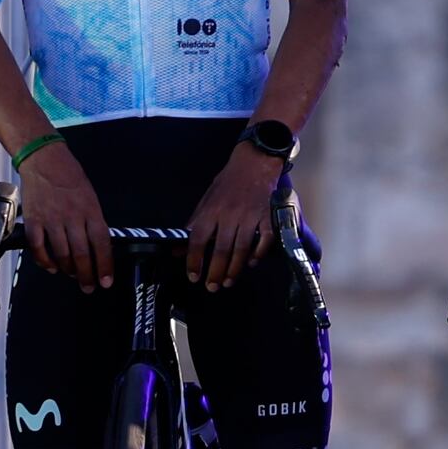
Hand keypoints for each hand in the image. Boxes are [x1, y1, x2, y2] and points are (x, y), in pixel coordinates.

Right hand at [20, 142, 115, 285]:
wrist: (45, 161)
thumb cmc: (71, 178)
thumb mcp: (91, 197)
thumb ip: (93, 221)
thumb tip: (98, 246)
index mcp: (91, 211)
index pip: (101, 244)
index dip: (104, 265)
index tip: (106, 281)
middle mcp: (73, 217)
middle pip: (81, 254)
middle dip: (87, 275)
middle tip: (89, 287)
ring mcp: (52, 220)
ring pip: (62, 254)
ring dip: (68, 270)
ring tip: (73, 276)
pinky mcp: (34, 221)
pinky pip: (39, 248)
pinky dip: (45, 261)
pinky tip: (52, 267)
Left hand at [191, 146, 284, 285]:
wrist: (256, 161)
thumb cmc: (228, 181)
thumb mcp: (206, 199)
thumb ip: (195, 223)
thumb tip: (179, 247)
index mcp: (210, 210)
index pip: (197, 240)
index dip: (194, 260)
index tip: (193, 276)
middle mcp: (229, 215)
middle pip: (220, 249)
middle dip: (215, 271)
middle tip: (212, 287)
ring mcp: (250, 216)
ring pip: (241, 248)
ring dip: (234, 268)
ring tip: (228, 281)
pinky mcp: (268, 216)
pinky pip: (264, 240)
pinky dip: (259, 253)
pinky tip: (252, 263)